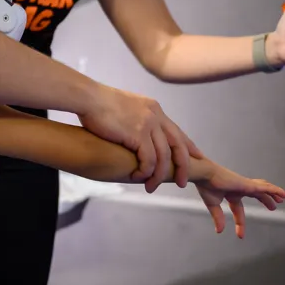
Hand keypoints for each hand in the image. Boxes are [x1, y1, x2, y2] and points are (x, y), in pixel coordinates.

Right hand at [80, 85, 204, 192]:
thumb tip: (135, 133)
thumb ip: (136, 118)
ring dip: (158, 176)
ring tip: (151, 187)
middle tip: (181, 182)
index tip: (197, 157)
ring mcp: (148, 124)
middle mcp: (155, 115)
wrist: (87, 97)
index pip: (177, 131)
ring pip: (163, 157)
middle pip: (178, 145)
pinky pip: (149, 160)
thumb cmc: (98, 103)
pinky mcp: (138, 134)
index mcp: (154, 109)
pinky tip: (137, 178)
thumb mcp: (126, 107)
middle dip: (182, 167)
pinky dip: (145, 172)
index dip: (188, 146)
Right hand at [194, 161, 284, 237]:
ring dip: (273, 194)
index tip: (240, 236)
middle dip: (265, 200)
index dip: (240, 223)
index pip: (238, 209)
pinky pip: (266, 188)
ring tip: (282, 199)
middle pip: (256, 194)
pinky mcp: (249, 185)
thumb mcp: (213, 205)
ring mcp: (245, 185)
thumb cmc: (206, 186)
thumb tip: (220, 231)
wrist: (204, 174)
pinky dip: (276, 190)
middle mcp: (239, 188)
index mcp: (231, 193)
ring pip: (263, 189)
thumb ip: (218, 218)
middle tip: (272, 207)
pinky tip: (284, 194)